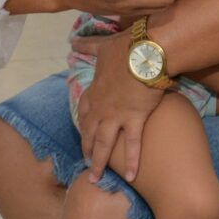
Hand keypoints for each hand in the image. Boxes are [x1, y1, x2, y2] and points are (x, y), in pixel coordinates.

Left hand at [76, 32, 164, 181]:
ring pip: (104, 144)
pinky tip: (130, 177)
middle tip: (86, 163)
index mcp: (94, 90)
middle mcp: (101, 107)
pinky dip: (130, 161)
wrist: (144, 52)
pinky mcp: (134, 119)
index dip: (83, 123)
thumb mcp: (103, 46)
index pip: (84, 111)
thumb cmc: (125, 48)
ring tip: (96, 178)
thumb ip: (87, 46)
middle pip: (90, 132)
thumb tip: (73, 40)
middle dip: (87, 148)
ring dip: (99, 162)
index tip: (83, 132)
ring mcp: (116, 115)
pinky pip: (131, 145)